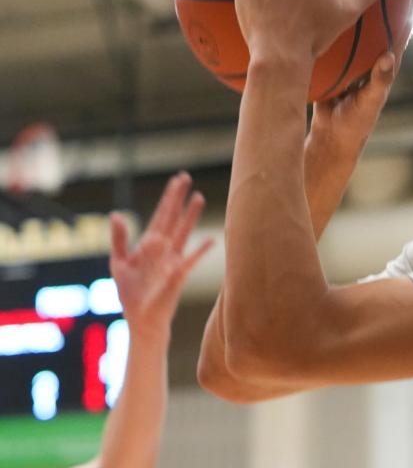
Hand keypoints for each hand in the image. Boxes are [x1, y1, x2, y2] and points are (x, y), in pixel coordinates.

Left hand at [109, 173, 213, 339]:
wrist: (141, 319)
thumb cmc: (132, 293)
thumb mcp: (119, 263)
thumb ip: (119, 239)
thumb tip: (116, 215)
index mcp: (150, 244)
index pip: (161, 215)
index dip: (168, 198)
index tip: (176, 180)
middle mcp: (164, 247)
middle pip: (172, 217)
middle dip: (178, 198)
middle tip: (185, 177)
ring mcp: (173, 259)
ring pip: (183, 231)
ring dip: (190, 215)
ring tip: (198, 196)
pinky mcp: (178, 274)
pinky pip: (192, 259)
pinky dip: (201, 250)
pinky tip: (212, 240)